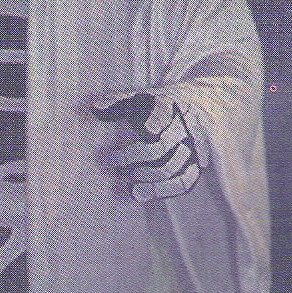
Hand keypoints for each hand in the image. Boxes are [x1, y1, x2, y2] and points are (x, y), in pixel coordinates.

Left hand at [92, 92, 208, 202]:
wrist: (196, 106)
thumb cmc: (155, 106)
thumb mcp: (137, 97)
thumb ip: (116, 103)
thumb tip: (94, 109)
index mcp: (169, 106)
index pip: (165, 113)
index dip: (158, 122)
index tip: (148, 130)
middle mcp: (185, 127)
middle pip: (163, 146)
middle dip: (135, 156)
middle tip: (111, 162)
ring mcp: (194, 148)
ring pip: (173, 168)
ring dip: (147, 178)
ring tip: (125, 182)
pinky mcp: (197, 165)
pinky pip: (183, 183)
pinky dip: (161, 192)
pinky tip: (138, 194)